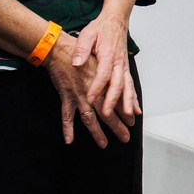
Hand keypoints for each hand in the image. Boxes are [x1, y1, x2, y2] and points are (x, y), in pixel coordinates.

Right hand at [47, 30, 132, 148]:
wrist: (61, 49)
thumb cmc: (82, 53)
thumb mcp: (103, 61)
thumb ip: (113, 77)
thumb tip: (124, 86)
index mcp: (103, 82)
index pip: (117, 101)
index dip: (125, 113)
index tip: (132, 122)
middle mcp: (92, 92)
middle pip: (107, 113)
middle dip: (117, 127)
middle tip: (125, 138)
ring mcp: (79, 96)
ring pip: (89, 118)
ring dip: (96, 132)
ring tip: (103, 143)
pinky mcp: (66, 96)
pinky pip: (66, 115)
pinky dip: (67, 128)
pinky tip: (69, 140)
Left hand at [72, 12, 139, 129]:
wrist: (116, 21)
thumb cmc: (100, 28)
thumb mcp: (87, 34)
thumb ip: (82, 48)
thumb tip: (76, 62)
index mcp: (108, 54)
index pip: (103, 74)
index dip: (97, 87)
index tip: (90, 99)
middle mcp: (119, 62)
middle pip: (117, 84)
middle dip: (113, 101)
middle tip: (108, 115)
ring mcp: (124, 67)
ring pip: (128, 87)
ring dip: (128, 103)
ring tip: (129, 117)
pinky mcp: (126, 70)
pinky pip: (131, 86)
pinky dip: (134, 99)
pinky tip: (136, 111)